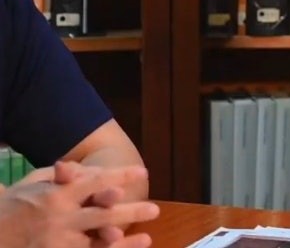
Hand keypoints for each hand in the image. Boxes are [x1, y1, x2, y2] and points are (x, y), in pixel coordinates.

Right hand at [0, 161, 159, 247]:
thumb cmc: (15, 203)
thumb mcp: (34, 181)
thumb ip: (62, 175)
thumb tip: (82, 169)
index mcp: (57, 194)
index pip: (95, 182)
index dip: (120, 176)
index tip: (142, 172)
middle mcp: (60, 219)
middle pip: (103, 215)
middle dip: (132, 212)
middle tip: (154, 210)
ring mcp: (57, 242)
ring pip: (98, 244)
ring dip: (124, 242)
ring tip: (146, 239)